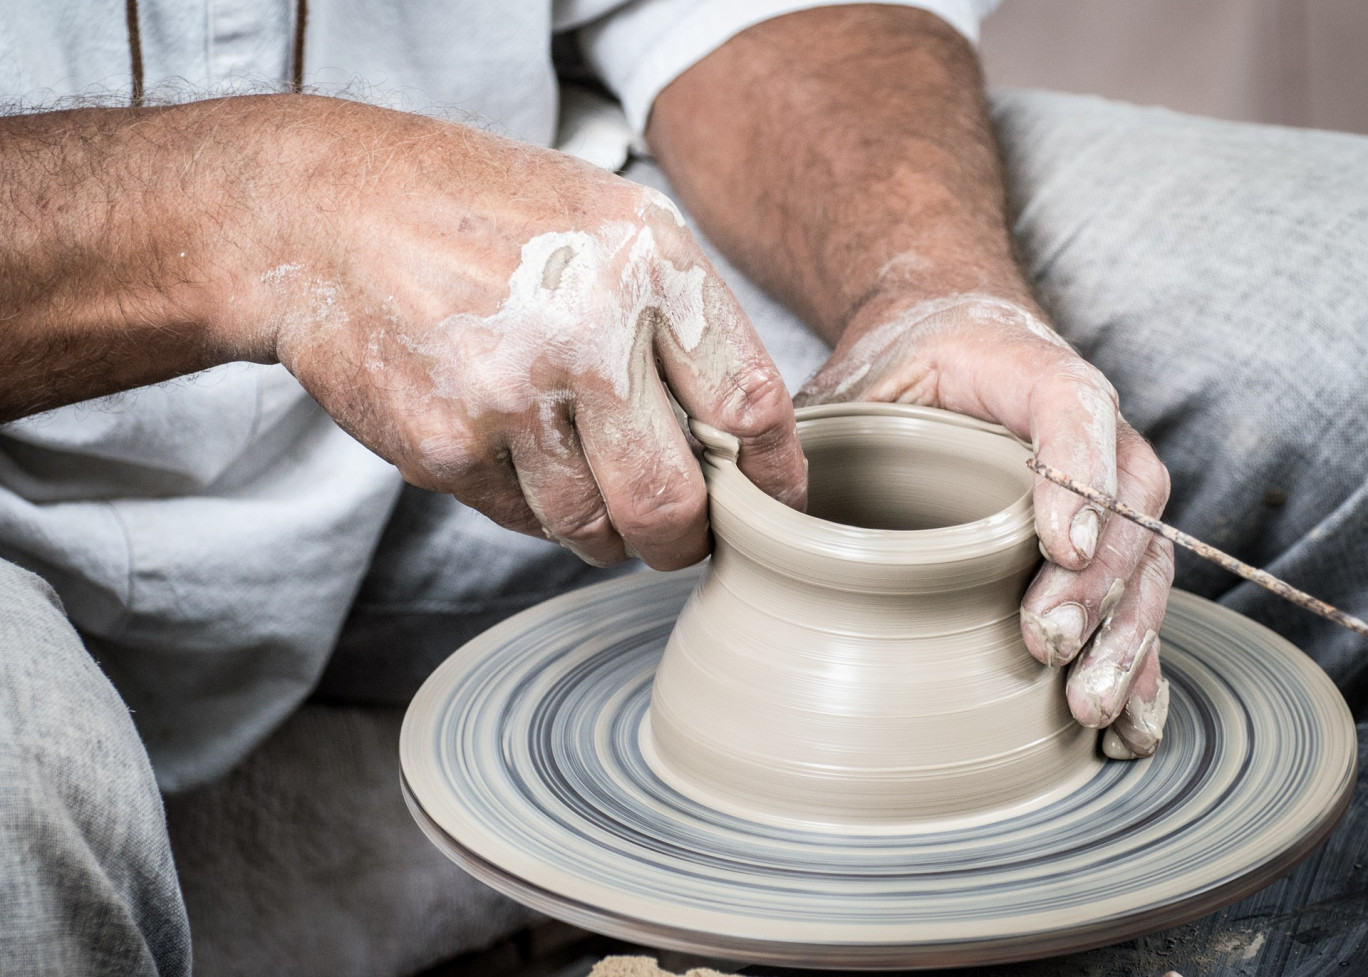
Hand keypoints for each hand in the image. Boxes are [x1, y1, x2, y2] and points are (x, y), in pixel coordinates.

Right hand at [236, 98, 805, 568]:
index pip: (750, 404)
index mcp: (647, 264)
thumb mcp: (606, 218)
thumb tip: (743, 429)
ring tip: (589, 486)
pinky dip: (532, 506)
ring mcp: (511, 396)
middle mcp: (587, 332)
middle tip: (683, 536)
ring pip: (594, 528)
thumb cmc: (480, 212)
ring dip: (606, 531)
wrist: (326, 214)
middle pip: (676, 501)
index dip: (775, 476)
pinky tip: (513, 451)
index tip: (776, 506)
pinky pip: (522, 519)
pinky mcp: (447, 447)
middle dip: (688, 540)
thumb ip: (681, 314)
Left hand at [796, 294, 1172, 757]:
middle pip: (1124, 501)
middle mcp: (1087, 428)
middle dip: (1094, 583)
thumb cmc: (896, 369)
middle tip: (1046, 645)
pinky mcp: (1103, 541)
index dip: (1076, 473)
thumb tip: (751, 509)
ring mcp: (1106, 486)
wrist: (947, 343)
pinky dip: (1139, 663)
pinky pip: (1138, 599)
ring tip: (1090, 708)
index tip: (1055, 545)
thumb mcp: (848, 382)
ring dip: (1123, 637)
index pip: (1072, 407)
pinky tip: (1130, 726)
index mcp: (1025, 371)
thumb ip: (809, 431)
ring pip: (1144, 558)